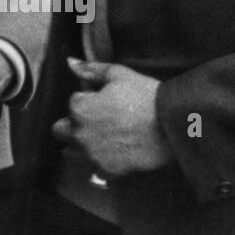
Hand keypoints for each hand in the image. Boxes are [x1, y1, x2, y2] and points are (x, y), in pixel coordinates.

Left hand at [51, 58, 173, 178]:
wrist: (173, 127)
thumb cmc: (145, 96)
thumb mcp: (119, 74)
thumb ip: (91, 70)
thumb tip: (70, 62)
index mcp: (79, 109)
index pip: (73, 102)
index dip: (87, 99)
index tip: (103, 100)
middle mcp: (80, 135)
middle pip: (60, 130)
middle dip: (72, 124)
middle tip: (94, 120)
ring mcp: (93, 156)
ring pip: (70, 153)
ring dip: (78, 146)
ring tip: (100, 139)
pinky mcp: (108, 171)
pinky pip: (92, 169)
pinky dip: (97, 163)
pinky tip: (111, 154)